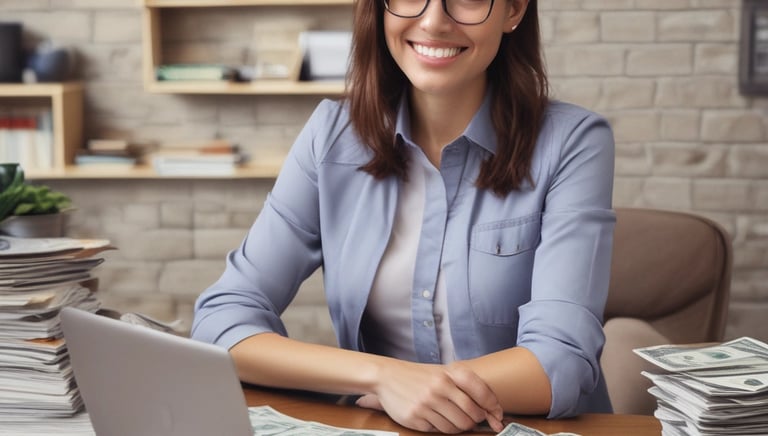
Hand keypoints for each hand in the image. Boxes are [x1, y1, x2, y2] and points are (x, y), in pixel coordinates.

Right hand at [355, 361, 503, 433]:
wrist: (387, 376)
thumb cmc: (420, 376)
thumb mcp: (443, 373)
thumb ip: (466, 388)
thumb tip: (491, 412)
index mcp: (450, 373)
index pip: (482, 392)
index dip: (493, 407)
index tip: (497, 416)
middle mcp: (439, 387)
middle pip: (472, 414)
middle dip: (476, 421)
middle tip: (472, 419)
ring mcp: (427, 403)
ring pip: (457, 426)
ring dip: (459, 426)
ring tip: (451, 417)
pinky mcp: (416, 417)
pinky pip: (439, 430)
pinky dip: (441, 427)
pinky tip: (435, 417)